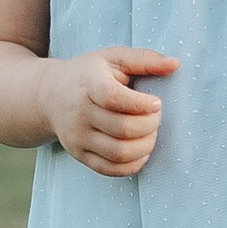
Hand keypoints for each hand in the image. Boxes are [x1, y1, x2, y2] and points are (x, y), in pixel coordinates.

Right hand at [42, 46, 177, 177]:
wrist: (50, 96)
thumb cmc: (90, 74)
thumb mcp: (113, 58)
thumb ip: (145, 59)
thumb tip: (175, 64)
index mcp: (88, 84)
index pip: (113, 98)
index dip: (141, 104)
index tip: (157, 102)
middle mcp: (80, 113)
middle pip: (122, 129)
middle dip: (150, 125)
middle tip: (156, 117)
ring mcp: (78, 137)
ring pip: (119, 153)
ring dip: (145, 146)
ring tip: (150, 133)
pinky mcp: (79, 155)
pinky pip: (110, 170)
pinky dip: (133, 165)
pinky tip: (141, 150)